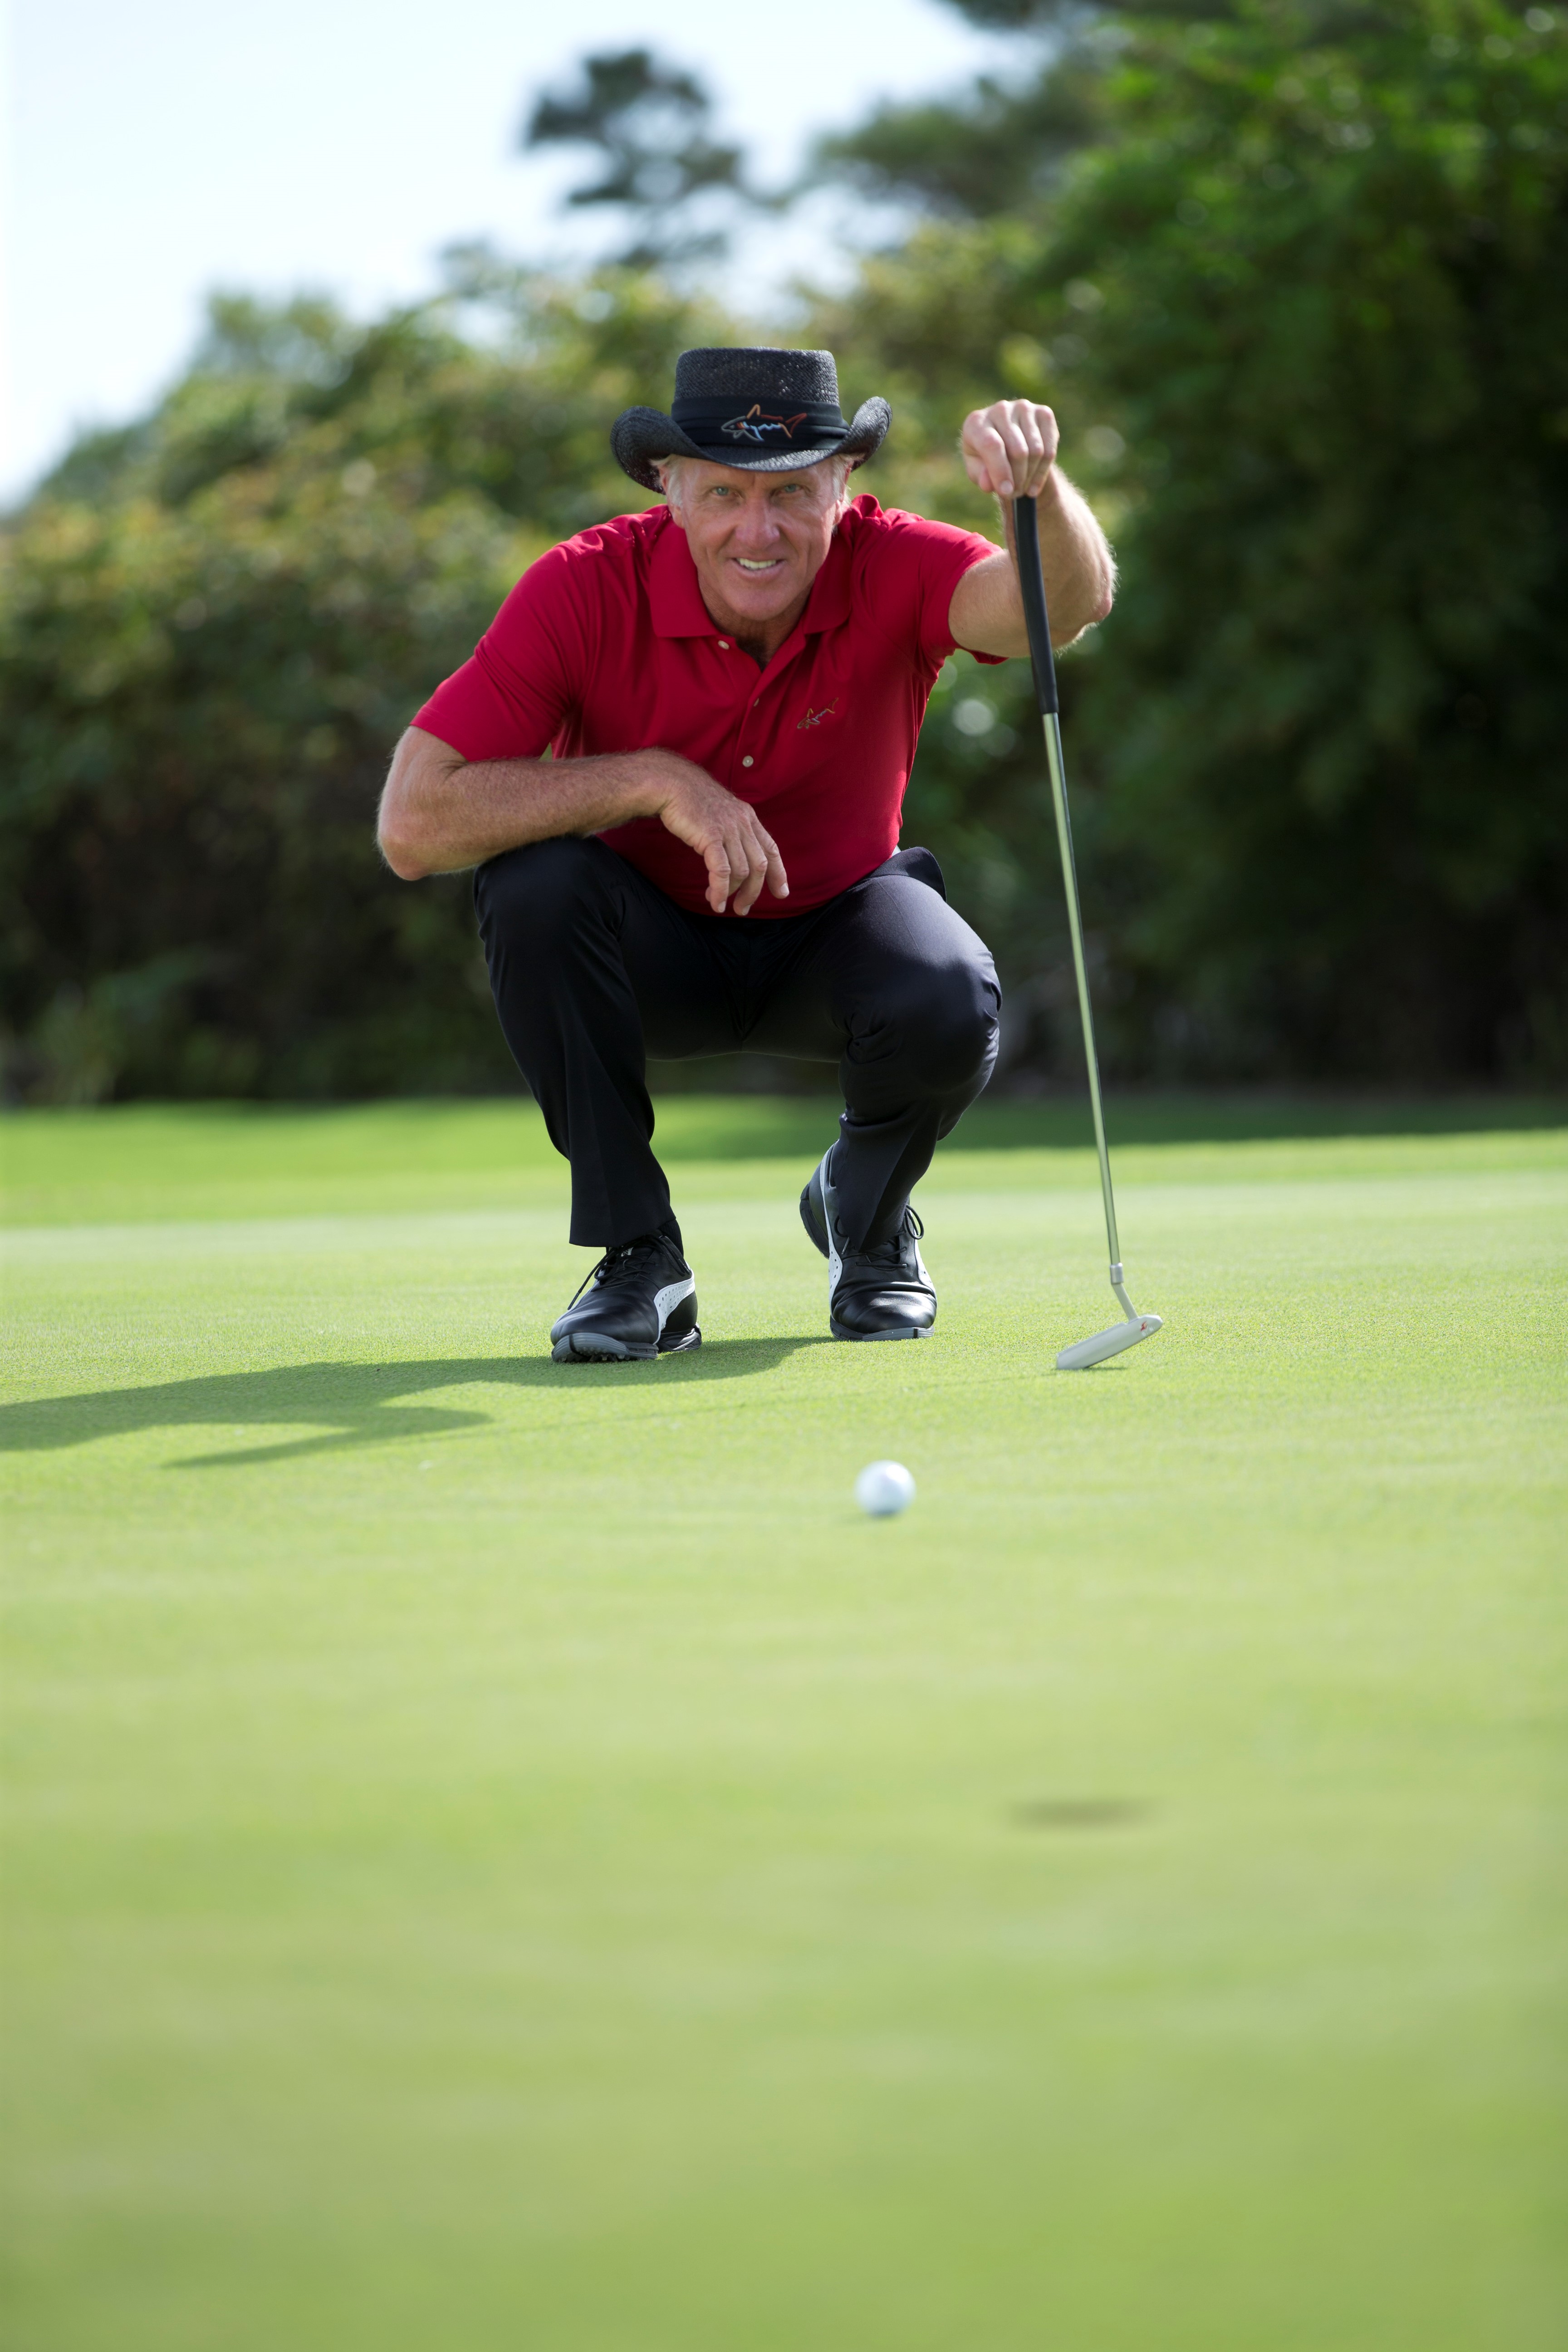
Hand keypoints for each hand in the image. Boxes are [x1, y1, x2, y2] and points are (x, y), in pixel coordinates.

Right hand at [652, 761, 788, 915]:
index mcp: (748, 817)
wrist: (671, 784)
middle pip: (759, 865)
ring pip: (741, 871)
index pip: (771, 848)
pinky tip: (714, 901)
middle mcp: (743, 823)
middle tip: (742, 909)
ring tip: (718, 903)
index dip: (779, 873)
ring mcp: (728, 830)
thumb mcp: (720, 814)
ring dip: (731, 893)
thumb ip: (731, 832)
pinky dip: (720, 890)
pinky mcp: (711, 836)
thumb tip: (732, 857)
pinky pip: (721, 871)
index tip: (782, 893)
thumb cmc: (690, 800)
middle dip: (753, 892)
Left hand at [960, 399, 1059, 501]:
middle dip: (1018, 479)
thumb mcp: (978, 472)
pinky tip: (1034, 483)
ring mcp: (1023, 408)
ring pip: (1036, 451)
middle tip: (1014, 493)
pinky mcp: (1043, 413)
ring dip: (1031, 476)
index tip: (1006, 492)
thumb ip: (981, 477)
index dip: (1001, 471)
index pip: (992, 445)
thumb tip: (989, 484)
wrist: (1007, 443)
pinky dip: (1043, 471)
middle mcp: (1000, 409)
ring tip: (1022, 488)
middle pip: (1018, 451)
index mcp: (976, 422)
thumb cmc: (986, 459)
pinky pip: (1049, 449)